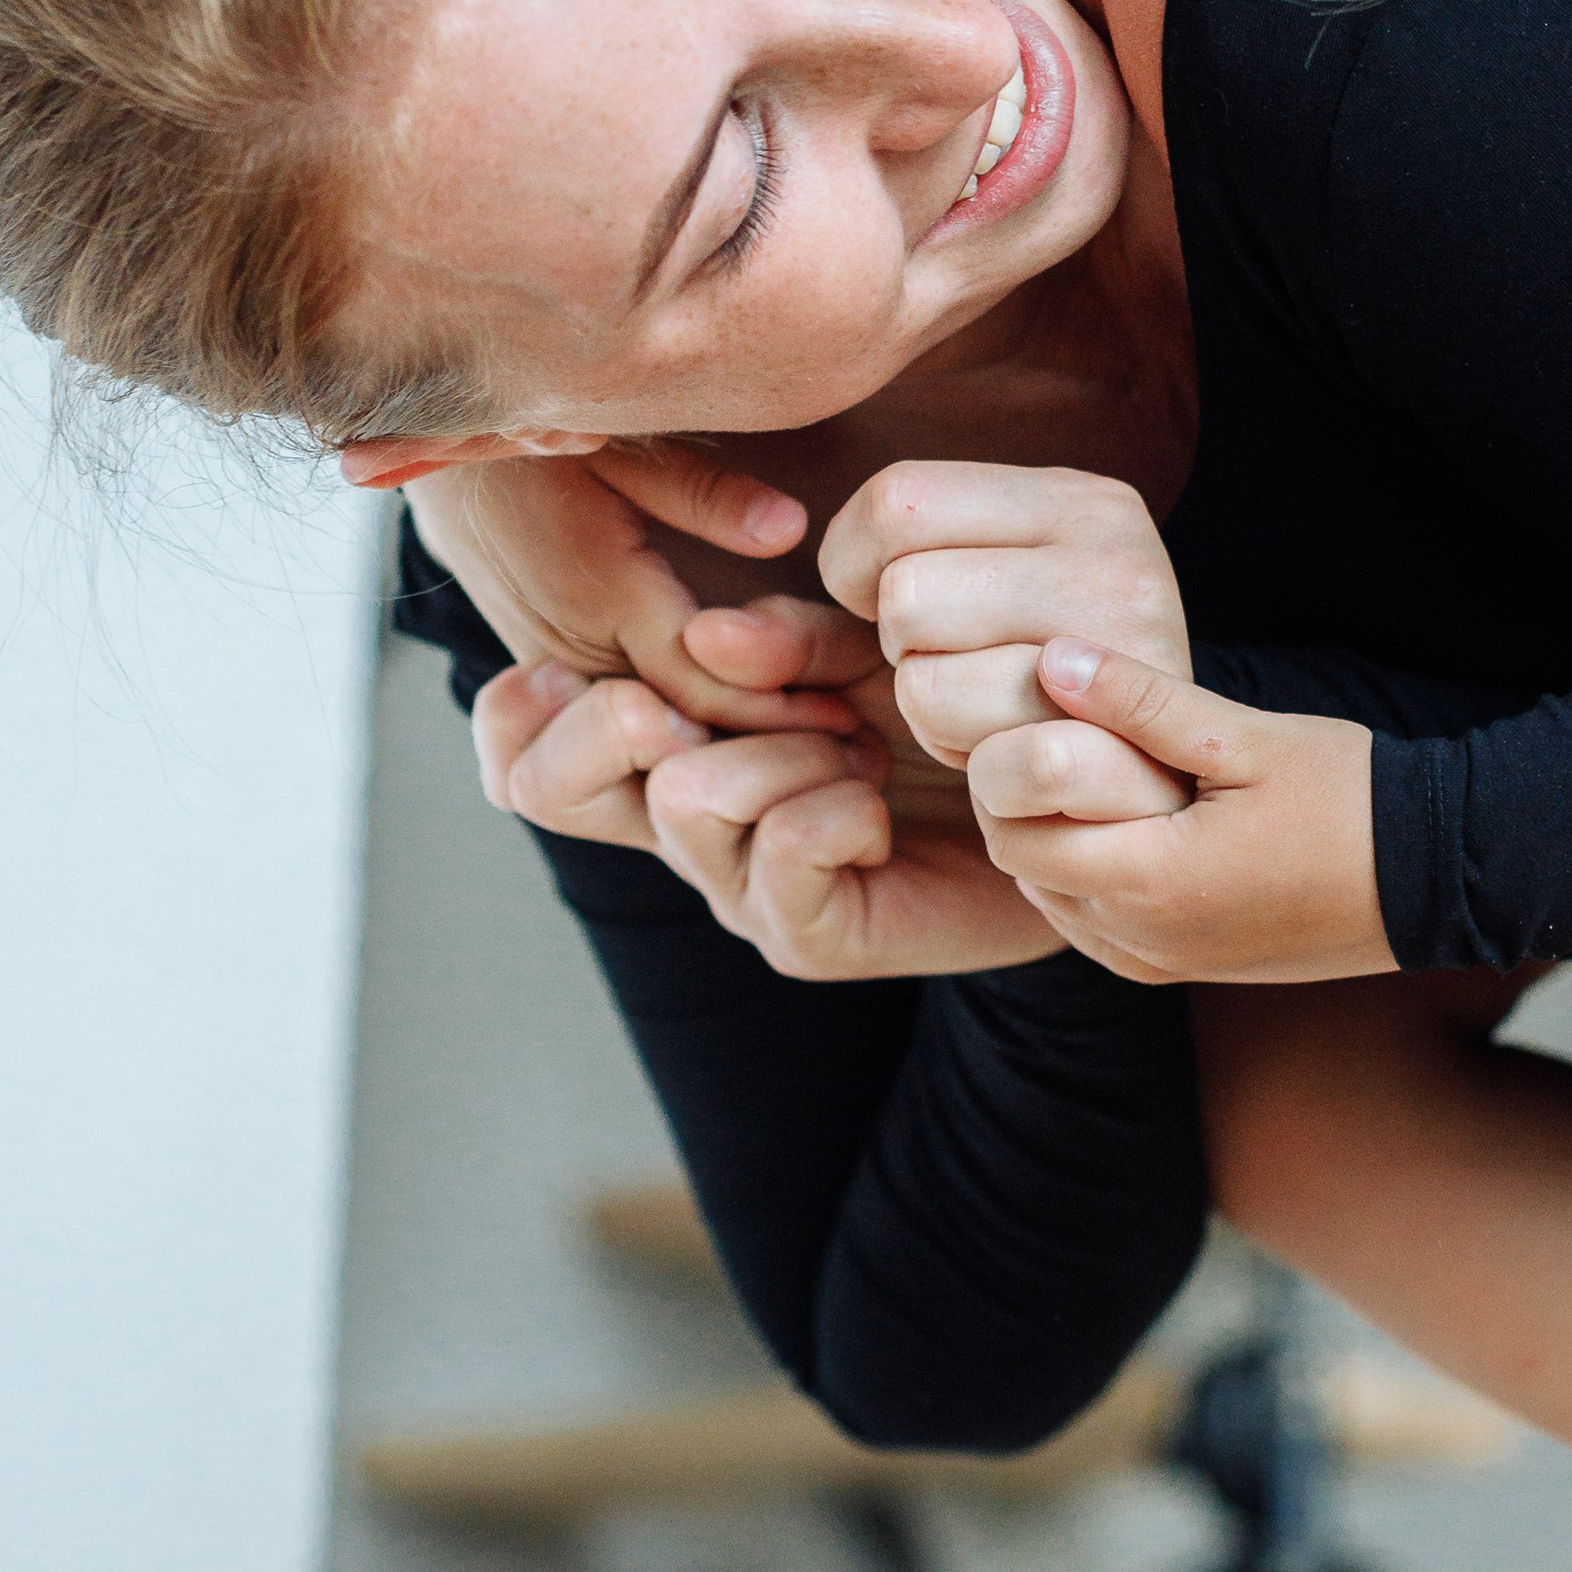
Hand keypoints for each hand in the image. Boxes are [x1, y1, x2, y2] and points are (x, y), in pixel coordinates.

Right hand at [377, 442, 842, 732]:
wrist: (432, 460)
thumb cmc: (541, 436)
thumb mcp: (623, 441)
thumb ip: (705, 492)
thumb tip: (788, 530)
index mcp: (596, 589)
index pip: (697, 677)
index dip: (774, 708)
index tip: (850, 723)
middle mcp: (574, 646)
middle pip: (680, 729)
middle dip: (767, 752)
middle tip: (859, 766)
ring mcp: (559, 668)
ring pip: (653, 737)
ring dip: (734, 752)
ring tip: (829, 763)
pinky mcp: (554, 671)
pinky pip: (626, 719)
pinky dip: (690, 734)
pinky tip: (760, 739)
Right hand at [471, 633, 1056, 979]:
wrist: (1056, 808)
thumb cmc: (944, 712)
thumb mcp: (858, 642)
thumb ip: (782, 635)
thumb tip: (709, 636)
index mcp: (670, 746)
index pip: (522, 750)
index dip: (515, 710)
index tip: (573, 661)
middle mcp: (680, 827)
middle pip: (548, 786)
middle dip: (610, 719)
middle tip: (689, 699)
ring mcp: (735, 889)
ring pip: (685, 798)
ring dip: (775, 749)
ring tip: (850, 746)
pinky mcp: (805, 935)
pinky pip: (782, 850)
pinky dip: (834, 805)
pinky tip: (876, 802)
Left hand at [817, 461, 1193, 773]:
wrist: (1139, 803)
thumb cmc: (1009, 700)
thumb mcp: (919, 633)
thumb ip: (810, 628)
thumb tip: (704, 640)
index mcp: (1078, 500)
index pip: (897, 498)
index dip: (857, 569)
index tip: (896, 608)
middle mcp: (1122, 556)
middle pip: (905, 594)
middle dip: (900, 652)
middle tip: (956, 669)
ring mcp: (1134, 650)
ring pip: (929, 681)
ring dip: (934, 718)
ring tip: (988, 715)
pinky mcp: (1130, 743)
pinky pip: (978, 757)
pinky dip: (972, 770)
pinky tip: (1013, 759)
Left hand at [967, 639, 1390, 984]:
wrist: (1430, 879)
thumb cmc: (1347, 797)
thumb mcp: (1242, 737)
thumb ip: (1142, 701)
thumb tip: (1051, 658)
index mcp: (1150, 883)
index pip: (1015, 833)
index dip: (1012, 772)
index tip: (1048, 716)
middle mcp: (1142, 940)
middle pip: (1025, 868)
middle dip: (1029, 804)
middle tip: (1072, 737)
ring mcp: (1162, 963)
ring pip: (1055, 901)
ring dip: (1059, 843)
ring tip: (1103, 776)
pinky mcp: (1184, 970)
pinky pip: (1096, 929)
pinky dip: (1090, 880)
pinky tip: (1131, 826)